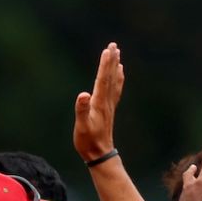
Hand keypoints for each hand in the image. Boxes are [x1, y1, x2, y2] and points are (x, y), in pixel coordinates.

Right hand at [74, 43, 123, 161]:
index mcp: (99, 103)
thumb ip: (82, 110)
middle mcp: (106, 102)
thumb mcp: (81, 127)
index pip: (102, 80)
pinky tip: (119, 73)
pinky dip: (118, 79)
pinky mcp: (108, 110)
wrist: (100, 155)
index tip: (107, 50)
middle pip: (110, 77)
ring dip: (115, 67)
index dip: (105, 65)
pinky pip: (115, 90)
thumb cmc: (88, 142)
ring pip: (114, 82)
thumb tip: (83, 94)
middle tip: (114, 45)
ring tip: (118, 54)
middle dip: (112, 61)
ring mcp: (109, 106)